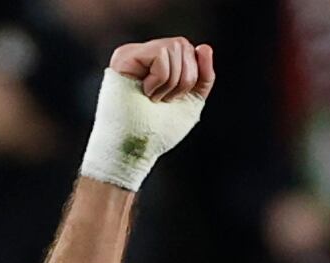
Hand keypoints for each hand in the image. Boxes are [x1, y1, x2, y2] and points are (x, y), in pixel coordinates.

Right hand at [82, 39, 213, 188]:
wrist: (134, 149)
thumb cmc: (158, 132)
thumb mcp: (190, 103)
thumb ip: (202, 77)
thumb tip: (204, 47)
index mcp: (159, 65)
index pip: (189, 52)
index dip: (194, 75)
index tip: (178, 99)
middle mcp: (144, 54)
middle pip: (183, 45)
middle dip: (184, 80)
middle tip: (164, 101)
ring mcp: (133, 53)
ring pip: (174, 47)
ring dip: (171, 83)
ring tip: (153, 99)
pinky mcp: (125, 56)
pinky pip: (161, 54)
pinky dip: (160, 79)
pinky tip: (145, 93)